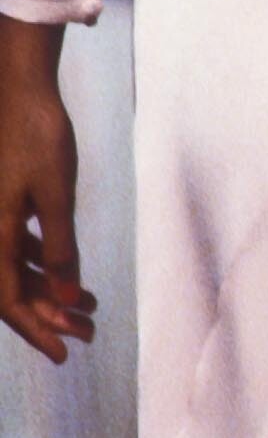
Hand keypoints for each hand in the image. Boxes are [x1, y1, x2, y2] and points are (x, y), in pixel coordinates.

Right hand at [0, 17, 94, 362]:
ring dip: (49, 291)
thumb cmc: (37, 134)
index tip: (65, 353)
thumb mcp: (56, 195)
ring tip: (88, 309)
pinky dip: (43, 263)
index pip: (8, 300)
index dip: (37, 330)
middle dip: (49, 316)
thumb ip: (60, 248)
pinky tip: (69, 273)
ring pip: (15, 269)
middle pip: (11, 290)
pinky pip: (16, 245)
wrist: (19, 85)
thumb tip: (65, 296)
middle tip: (87, 335)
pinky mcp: (2, 201)